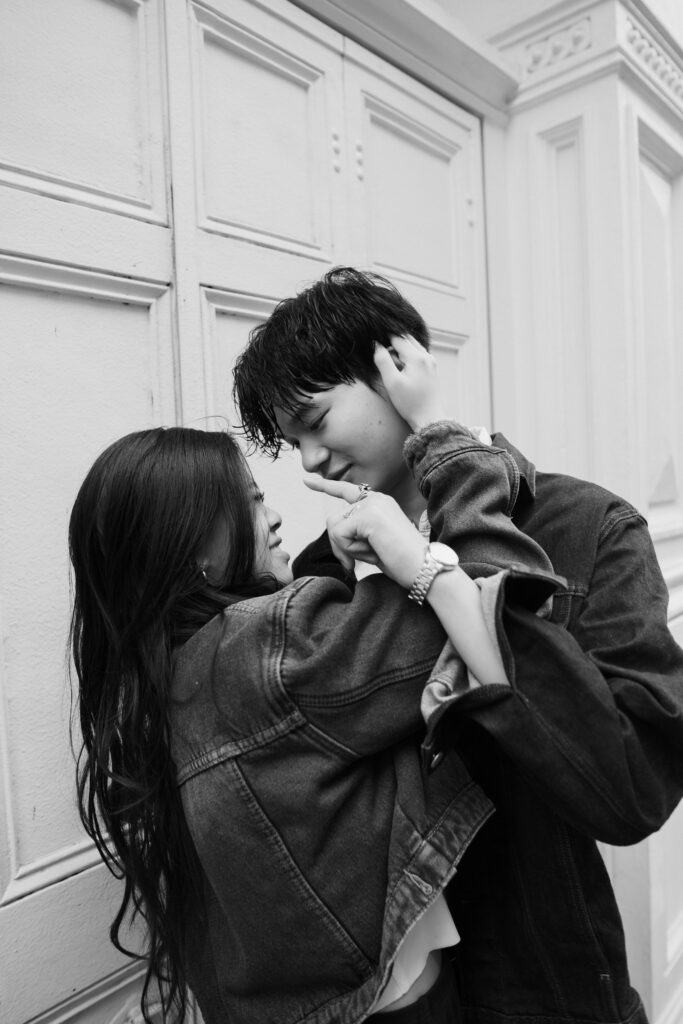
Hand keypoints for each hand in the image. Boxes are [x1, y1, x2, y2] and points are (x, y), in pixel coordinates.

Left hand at [304, 476, 425, 586]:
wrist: (426, 570)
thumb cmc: (404, 563)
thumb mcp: (375, 545)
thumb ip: (356, 535)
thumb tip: (333, 533)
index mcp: (380, 503)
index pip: (348, 491)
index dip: (326, 486)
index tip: (307, 480)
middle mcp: (376, 498)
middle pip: (334, 520)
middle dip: (340, 546)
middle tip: (358, 562)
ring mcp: (372, 504)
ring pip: (335, 527)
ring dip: (348, 549)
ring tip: (374, 553)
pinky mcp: (368, 515)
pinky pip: (339, 535)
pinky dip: (351, 550)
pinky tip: (374, 552)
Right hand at [374, 334, 446, 430]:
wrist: (429, 418)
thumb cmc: (409, 403)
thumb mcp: (392, 382)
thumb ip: (383, 361)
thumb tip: (376, 344)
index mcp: (417, 357)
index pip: (398, 338)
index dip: (384, 338)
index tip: (374, 341)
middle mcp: (427, 356)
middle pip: (407, 339)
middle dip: (394, 343)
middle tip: (383, 356)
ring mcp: (431, 362)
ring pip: (413, 346)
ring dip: (401, 350)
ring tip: (393, 365)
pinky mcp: (432, 369)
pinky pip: (418, 355)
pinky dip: (408, 357)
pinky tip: (402, 370)